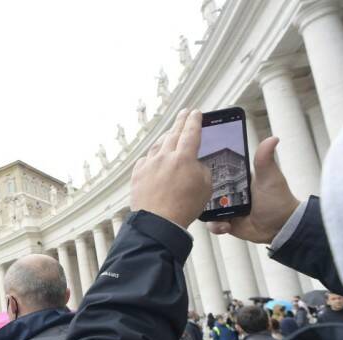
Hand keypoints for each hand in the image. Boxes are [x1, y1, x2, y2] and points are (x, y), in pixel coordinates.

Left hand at [130, 109, 211, 227]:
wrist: (158, 223)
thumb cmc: (183, 208)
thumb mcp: (205, 187)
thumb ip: (201, 169)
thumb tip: (194, 164)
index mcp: (184, 158)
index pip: (191, 132)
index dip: (194, 121)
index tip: (196, 113)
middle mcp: (164, 157)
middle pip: (173, 133)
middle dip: (180, 121)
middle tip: (184, 113)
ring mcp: (149, 165)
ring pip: (158, 145)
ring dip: (165, 137)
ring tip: (170, 134)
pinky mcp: (137, 175)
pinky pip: (145, 160)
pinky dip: (151, 157)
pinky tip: (154, 158)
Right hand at [206, 137, 299, 243]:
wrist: (280, 228)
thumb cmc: (278, 200)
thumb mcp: (269, 178)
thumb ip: (265, 159)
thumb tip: (272, 138)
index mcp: (236, 179)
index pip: (216, 171)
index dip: (206, 171)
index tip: (197, 170)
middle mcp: (228, 193)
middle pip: (207, 191)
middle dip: (201, 195)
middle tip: (201, 198)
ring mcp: (226, 208)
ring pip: (206, 208)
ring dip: (207, 213)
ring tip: (217, 216)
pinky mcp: (225, 222)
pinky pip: (212, 224)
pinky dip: (216, 226)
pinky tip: (226, 226)